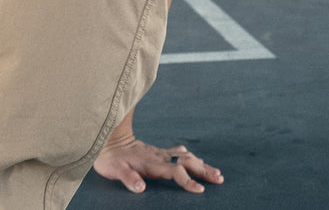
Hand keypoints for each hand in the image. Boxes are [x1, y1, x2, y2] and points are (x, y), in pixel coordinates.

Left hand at [93, 134, 222, 194]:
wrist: (108, 139)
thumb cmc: (110, 159)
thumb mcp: (114, 170)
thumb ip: (128, 178)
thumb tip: (140, 187)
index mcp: (152, 163)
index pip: (175, 172)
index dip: (187, 181)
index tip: (200, 190)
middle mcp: (160, 157)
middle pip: (187, 162)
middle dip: (204, 171)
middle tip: (220, 179)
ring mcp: (160, 153)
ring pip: (186, 157)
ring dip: (202, 164)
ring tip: (216, 173)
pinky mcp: (158, 152)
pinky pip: (179, 153)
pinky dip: (190, 157)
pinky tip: (195, 159)